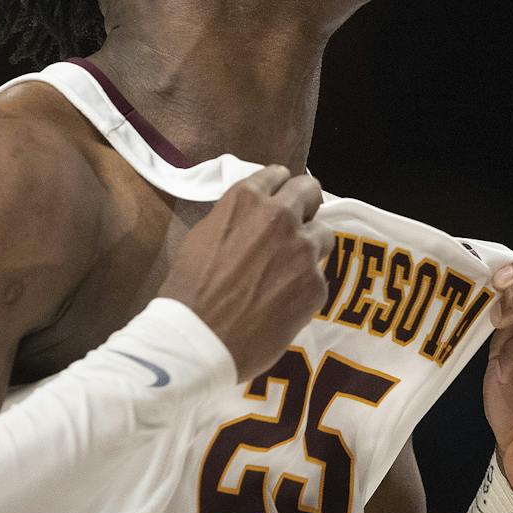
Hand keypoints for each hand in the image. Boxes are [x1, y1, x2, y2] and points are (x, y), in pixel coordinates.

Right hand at [159, 165, 333, 381]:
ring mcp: (303, 250)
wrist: (200, 337)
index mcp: (247, 199)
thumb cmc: (190, 288)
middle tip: (297, 222)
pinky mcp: (316, 284)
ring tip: (290, 269)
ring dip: (309, 245)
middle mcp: (281, 215)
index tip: (278, 199)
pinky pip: (318, 276)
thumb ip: (235, 219)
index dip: (279, 188)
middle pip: (309, 191)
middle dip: (305, 203)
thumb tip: (250, 221)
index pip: (277, 174)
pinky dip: (304, 285)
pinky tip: (284, 302)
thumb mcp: (203, 236)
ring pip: (322, 234)